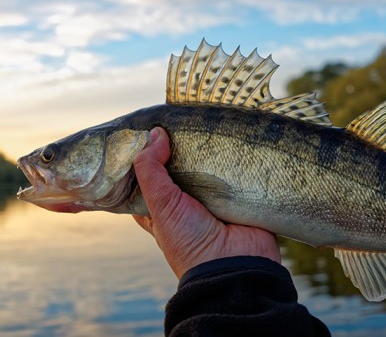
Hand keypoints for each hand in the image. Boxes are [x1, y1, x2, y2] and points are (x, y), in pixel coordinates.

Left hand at [132, 127, 280, 278]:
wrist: (236, 264)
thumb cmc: (190, 242)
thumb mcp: (161, 205)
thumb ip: (150, 170)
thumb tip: (155, 134)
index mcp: (163, 209)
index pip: (148, 177)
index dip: (146, 155)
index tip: (147, 128)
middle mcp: (188, 202)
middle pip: (180, 166)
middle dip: (180, 147)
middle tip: (180, 120)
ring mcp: (215, 198)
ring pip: (208, 166)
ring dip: (209, 150)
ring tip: (206, 123)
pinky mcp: (240, 195)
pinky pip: (236, 170)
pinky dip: (234, 156)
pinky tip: (231, 135)